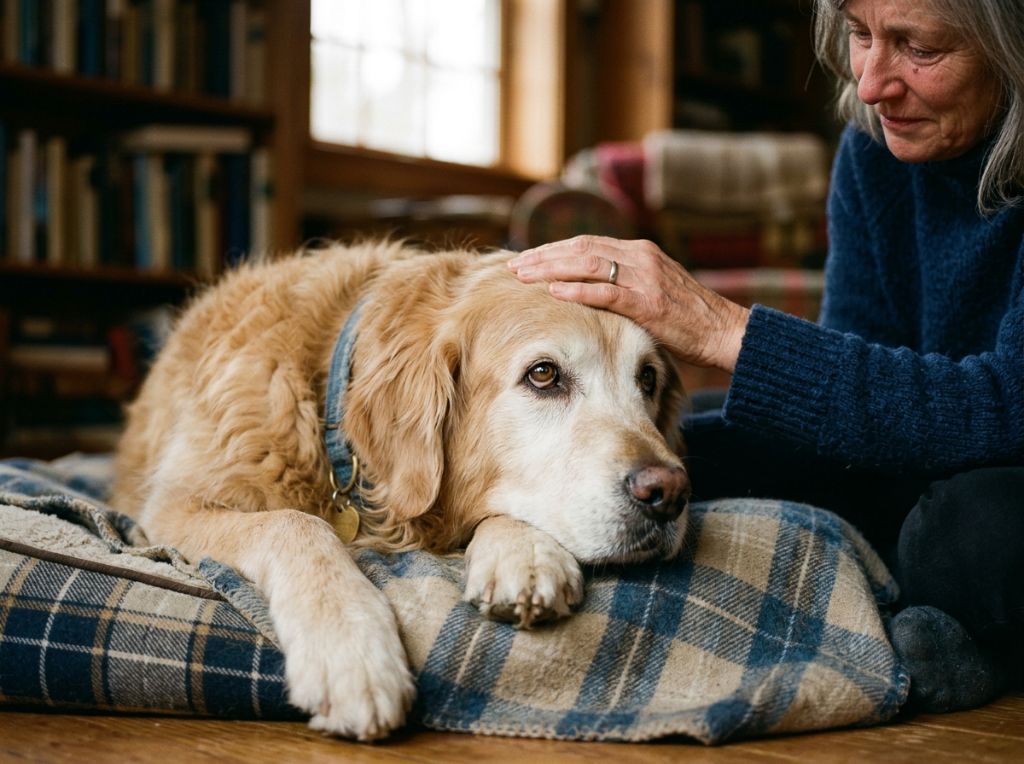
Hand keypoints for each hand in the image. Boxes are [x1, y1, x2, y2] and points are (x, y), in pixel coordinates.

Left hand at [508, 236, 749, 371]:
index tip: (528, 257)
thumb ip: (626, 285)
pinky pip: (605, 292)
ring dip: (550, 269)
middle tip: (513, 264)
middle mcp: (640, 257)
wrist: (725, 331)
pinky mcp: (648, 302)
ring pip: (587, 264)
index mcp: (640, 252)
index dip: (554, 249)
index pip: (587, 243)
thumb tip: (591, 292)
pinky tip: (553, 292)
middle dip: (543, 255)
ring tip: (523, 275)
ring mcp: (644, 277)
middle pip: (580, 248)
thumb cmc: (689, 319)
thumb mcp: (655, 291)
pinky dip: (577, 290)